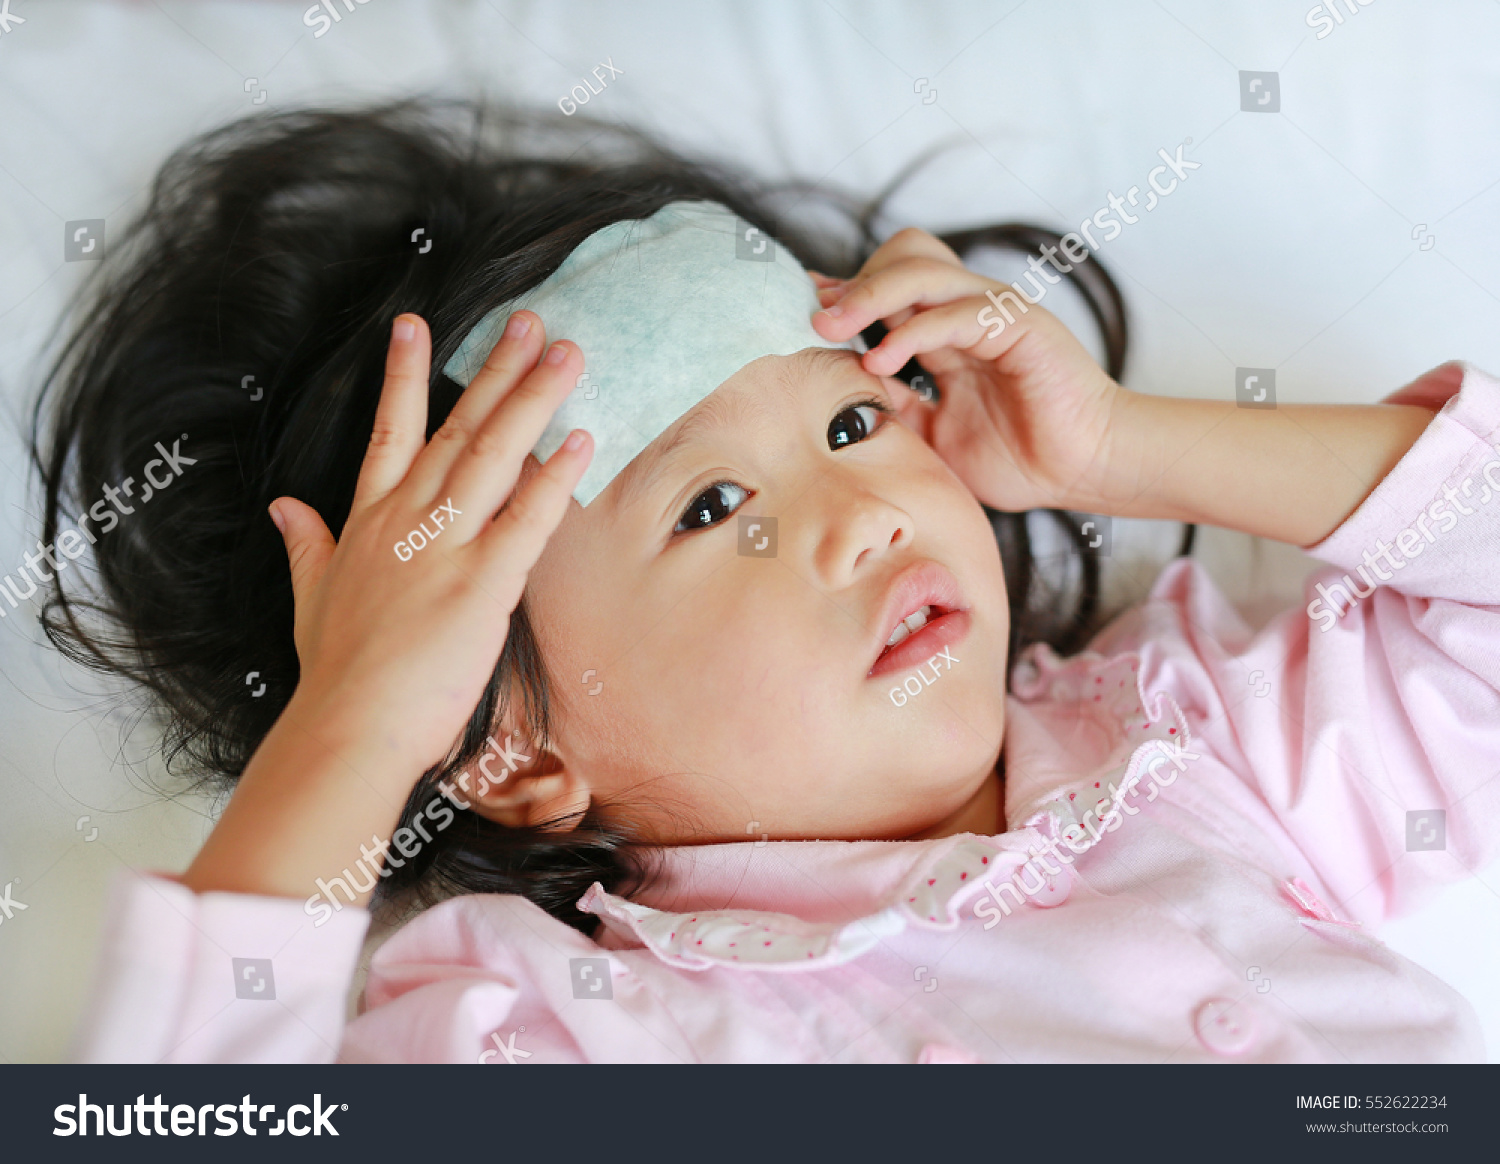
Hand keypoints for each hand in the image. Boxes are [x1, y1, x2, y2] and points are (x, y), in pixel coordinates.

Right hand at [271, 310, 591, 772]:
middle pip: (459, 428)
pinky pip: (528, 515)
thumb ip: (306, 545)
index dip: (403, 374)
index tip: (414, 323)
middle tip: (531, 322)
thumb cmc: (336, 673)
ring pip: (496, 454)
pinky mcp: (484, 581)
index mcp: (368, 521)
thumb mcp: (311, 597)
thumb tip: (283, 506)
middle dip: (496, 371)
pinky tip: (583, 438)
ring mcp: (446, 545)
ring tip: (567, 354)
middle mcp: (408, 519)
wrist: (351, 726)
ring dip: (533, 399)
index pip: (389, 431)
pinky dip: (556, 475)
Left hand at [810, 228, 1123, 513]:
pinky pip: (956, 312)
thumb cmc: (1020, 457)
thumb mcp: (933, 436)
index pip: (889, 285)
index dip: (845, 294)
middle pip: (902, 257)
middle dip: (851, 284)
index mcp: (948, 331)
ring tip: (832, 328)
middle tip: (811, 319)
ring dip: (869, 294)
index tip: (800, 316)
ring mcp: (994, 311)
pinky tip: (882, 360)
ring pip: (922, 270)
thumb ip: (894, 406)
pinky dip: (913, 330)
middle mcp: (969, 310)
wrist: (1086, 469)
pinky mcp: (1019, 325)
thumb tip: (842, 389)